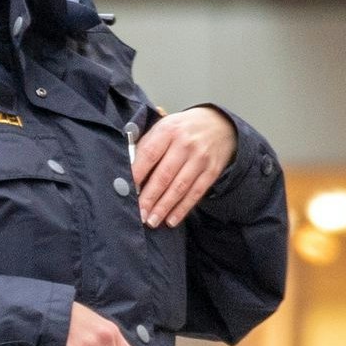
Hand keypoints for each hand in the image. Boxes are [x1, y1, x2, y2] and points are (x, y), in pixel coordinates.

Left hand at [130, 106, 236, 228]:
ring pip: (179, 187)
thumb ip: (146, 146)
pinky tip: (171, 220)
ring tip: (152, 221)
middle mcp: (185, 144)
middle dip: (149, 197)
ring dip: (164, 207)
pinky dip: (182, 208)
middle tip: (139, 214)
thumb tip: (129, 172)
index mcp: (168, 130)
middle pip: (164, 175)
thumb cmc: (183, 129)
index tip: (127, 190)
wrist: (219, 124)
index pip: (149, 154)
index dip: (137, 173)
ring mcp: (200, 158)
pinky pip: (195, 193)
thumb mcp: (164, 127)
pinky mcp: (211, 171)